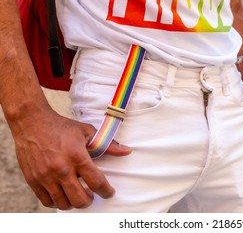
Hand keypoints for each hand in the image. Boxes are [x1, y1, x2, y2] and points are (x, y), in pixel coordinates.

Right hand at [11, 108, 130, 209]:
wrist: (32, 123)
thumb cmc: (62, 127)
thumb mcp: (87, 132)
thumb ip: (108, 144)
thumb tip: (127, 151)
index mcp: (77, 156)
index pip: (96, 182)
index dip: (106, 191)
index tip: (109, 192)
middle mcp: (61, 169)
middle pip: (80, 199)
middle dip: (90, 200)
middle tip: (92, 194)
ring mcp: (45, 176)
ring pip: (64, 204)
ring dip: (74, 203)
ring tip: (77, 194)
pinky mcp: (33, 180)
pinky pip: (47, 201)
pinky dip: (58, 202)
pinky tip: (63, 193)